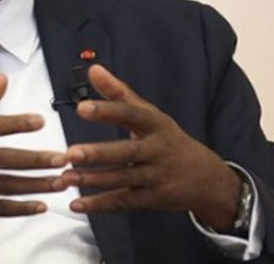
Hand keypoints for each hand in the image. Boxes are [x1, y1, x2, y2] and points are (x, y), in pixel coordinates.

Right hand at [0, 73, 69, 256]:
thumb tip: (3, 78)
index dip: (15, 123)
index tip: (41, 121)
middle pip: (2, 159)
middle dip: (35, 159)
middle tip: (62, 158)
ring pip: (4, 186)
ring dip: (35, 185)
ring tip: (61, 182)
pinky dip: (18, 209)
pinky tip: (40, 207)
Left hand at [63, 65, 241, 230]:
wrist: (207, 179)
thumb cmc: (169, 140)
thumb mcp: (150, 113)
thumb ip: (119, 92)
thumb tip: (93, 68)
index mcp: (156, 125)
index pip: (131, 114)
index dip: (107, 110)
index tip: (82, 108)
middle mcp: (157, 150)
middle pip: (127, 152)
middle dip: (98, 153)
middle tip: (71, 152)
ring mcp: (156, 176)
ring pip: (122, 179)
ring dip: (93, 180)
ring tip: (66, 177)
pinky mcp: (152, 199)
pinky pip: (124, 201)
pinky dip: (100, 204)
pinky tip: (77, 204)